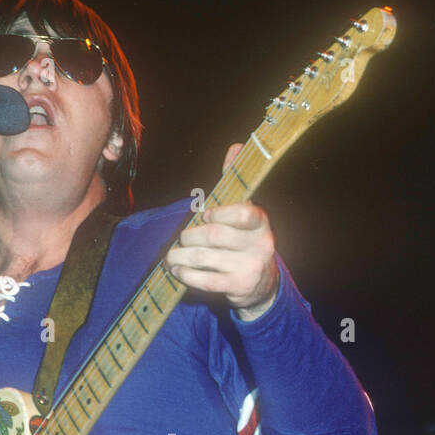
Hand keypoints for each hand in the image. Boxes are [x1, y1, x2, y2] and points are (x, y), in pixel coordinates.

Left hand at [165, 143, 279, 319]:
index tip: (203, 216)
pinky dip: (187, 275)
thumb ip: (234, 182)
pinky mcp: (240, 288)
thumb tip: (235, 146)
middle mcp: (261, 244)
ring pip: (205, 258)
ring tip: (172, 256)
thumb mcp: (243, 212)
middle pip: (214, 235)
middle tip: (181, 239)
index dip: (218, 212)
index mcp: (261, 221)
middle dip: (190, 236)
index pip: (243, 211)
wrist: (262, 283)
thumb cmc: (244, 240)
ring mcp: (251, 267)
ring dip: (181, 256)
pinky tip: (179, 271)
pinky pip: (206, 280)